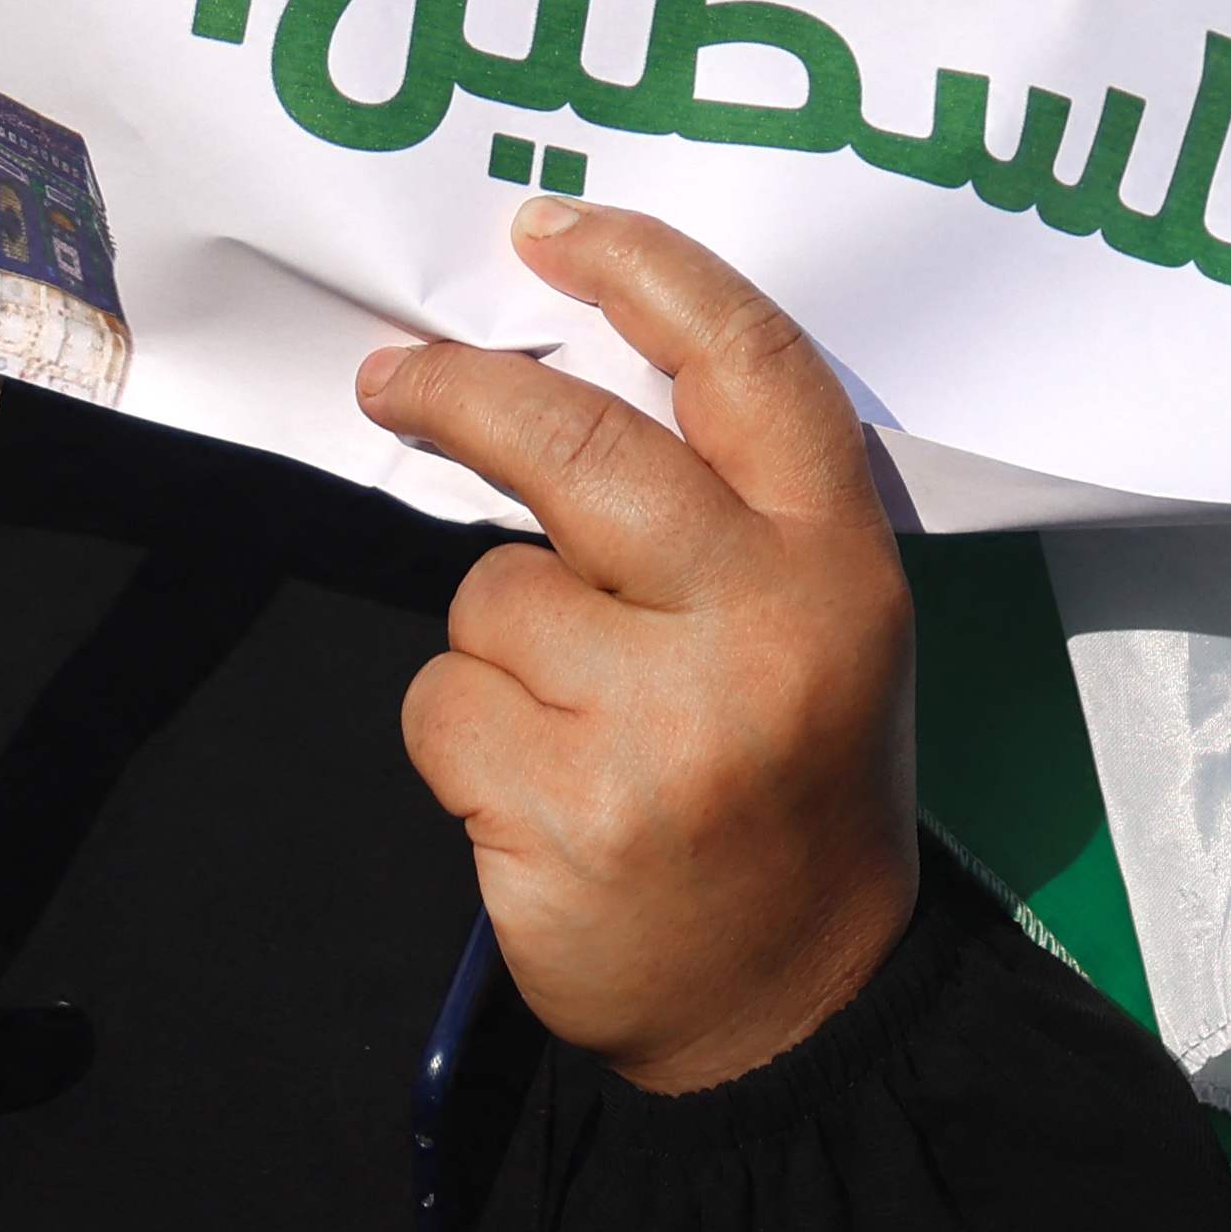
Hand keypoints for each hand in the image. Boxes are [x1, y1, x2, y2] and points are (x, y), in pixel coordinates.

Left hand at [358, 196, 917, 1094]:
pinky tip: (538, 796)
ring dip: (498, 646)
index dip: (643, 269)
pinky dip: (464, 740)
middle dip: (463, 395)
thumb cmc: (786, 776)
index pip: (748, 365)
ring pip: (488, 593)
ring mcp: (661, 726)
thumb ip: (721, 508)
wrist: (795, 1004)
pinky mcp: (564, 813)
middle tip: (394, 379)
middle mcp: (761, 628)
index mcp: (836, 561)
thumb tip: (550, 364)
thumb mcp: (812, 623)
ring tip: (578, 724)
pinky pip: (443, 706)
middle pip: (576, 446)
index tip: (547, 227)